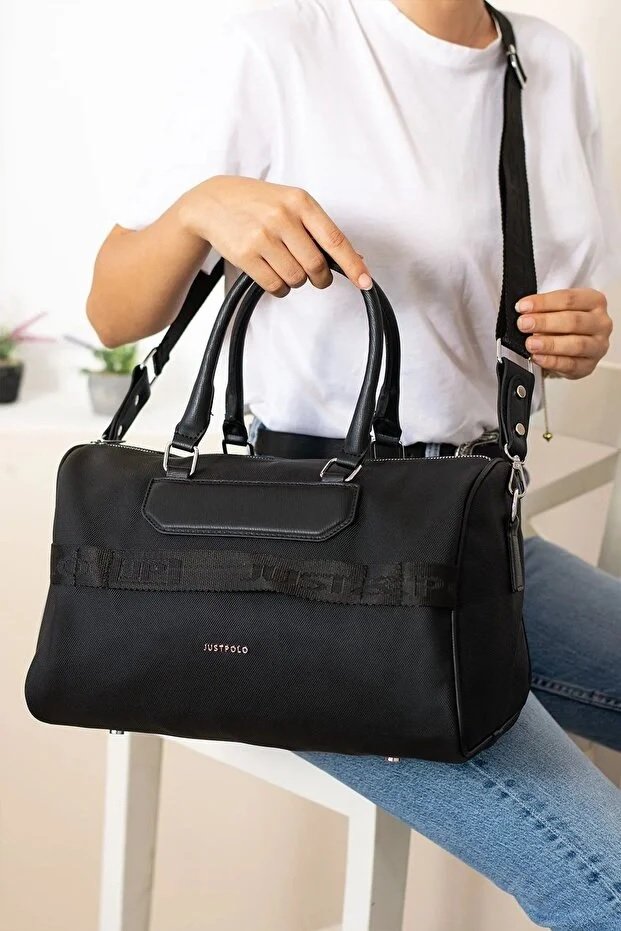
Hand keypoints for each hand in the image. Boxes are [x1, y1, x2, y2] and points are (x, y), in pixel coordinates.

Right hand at [178, 175, 371, 297]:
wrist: (212, 202)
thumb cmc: (257, 203)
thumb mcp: (290, 203)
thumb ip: (319, 229)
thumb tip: (355, 258)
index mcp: (300, 201)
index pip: (334, 239)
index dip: (353, 265)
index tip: (365, 283)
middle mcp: (282, 217)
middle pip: (316, 266)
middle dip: (319, 278)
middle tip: (315, 276)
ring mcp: (262, 236)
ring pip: (296, 279)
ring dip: (296, 282)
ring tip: (284, 266)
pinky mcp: (245, 255)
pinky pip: (275, 286)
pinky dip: (279, 288)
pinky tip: (272, 273)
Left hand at [516, 289, 612, 378]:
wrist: (576, 345)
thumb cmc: (566, 323)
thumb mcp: (558, 309)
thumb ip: (544, 309)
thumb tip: (524, 313)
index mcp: (595, 301)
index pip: (569, 299)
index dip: (544, 302)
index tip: (523, 306)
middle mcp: (601, 323)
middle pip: (574, 321)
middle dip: (545, 322)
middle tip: (524, 324)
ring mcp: (597, 346)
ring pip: (576, 345)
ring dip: (550, 344)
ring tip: (531, 343)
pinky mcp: (589, 366)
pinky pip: (571, 365)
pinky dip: (552, 361)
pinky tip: (538, 357)